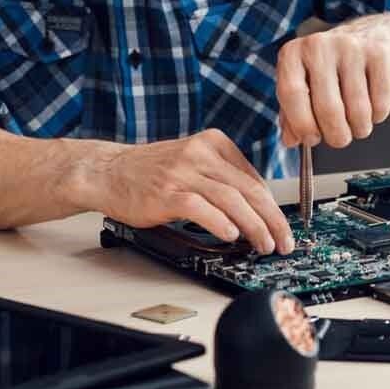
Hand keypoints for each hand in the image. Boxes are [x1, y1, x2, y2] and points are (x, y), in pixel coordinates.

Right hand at [93, 130, 294, 254]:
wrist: (106, 172)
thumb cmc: (149, 173)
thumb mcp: (192, 163)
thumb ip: (222, 179)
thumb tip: (256, 210)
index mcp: (213, 143)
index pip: (255, 178)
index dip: (273, 207)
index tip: (282, 227)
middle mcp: (201, 154)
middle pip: (250, 190)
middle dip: (273, 220)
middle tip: (283, 241)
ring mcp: (183, 172)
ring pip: (232, 200)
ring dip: (254, 226)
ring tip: (265, 244)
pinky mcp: (166, 192)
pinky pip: (201, 208)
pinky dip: (221, 223)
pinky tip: (232, 236)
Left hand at [277, 14, 389, 148]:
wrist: (375, 36)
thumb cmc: (333, 67)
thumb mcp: (306, 83)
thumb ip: (292, 113)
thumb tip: (291, 140)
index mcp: (293, 53)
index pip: (290, 94)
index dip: (303, 125)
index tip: (312, 138)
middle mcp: (319, 45)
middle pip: (328, 109)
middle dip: (336, 136)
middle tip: (340, 139)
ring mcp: (351, 47)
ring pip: (358, 111)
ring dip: (359, 129)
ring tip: (358, 125)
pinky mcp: (380, 54)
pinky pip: (380, 104)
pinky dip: (378, 116)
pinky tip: (373, 106)